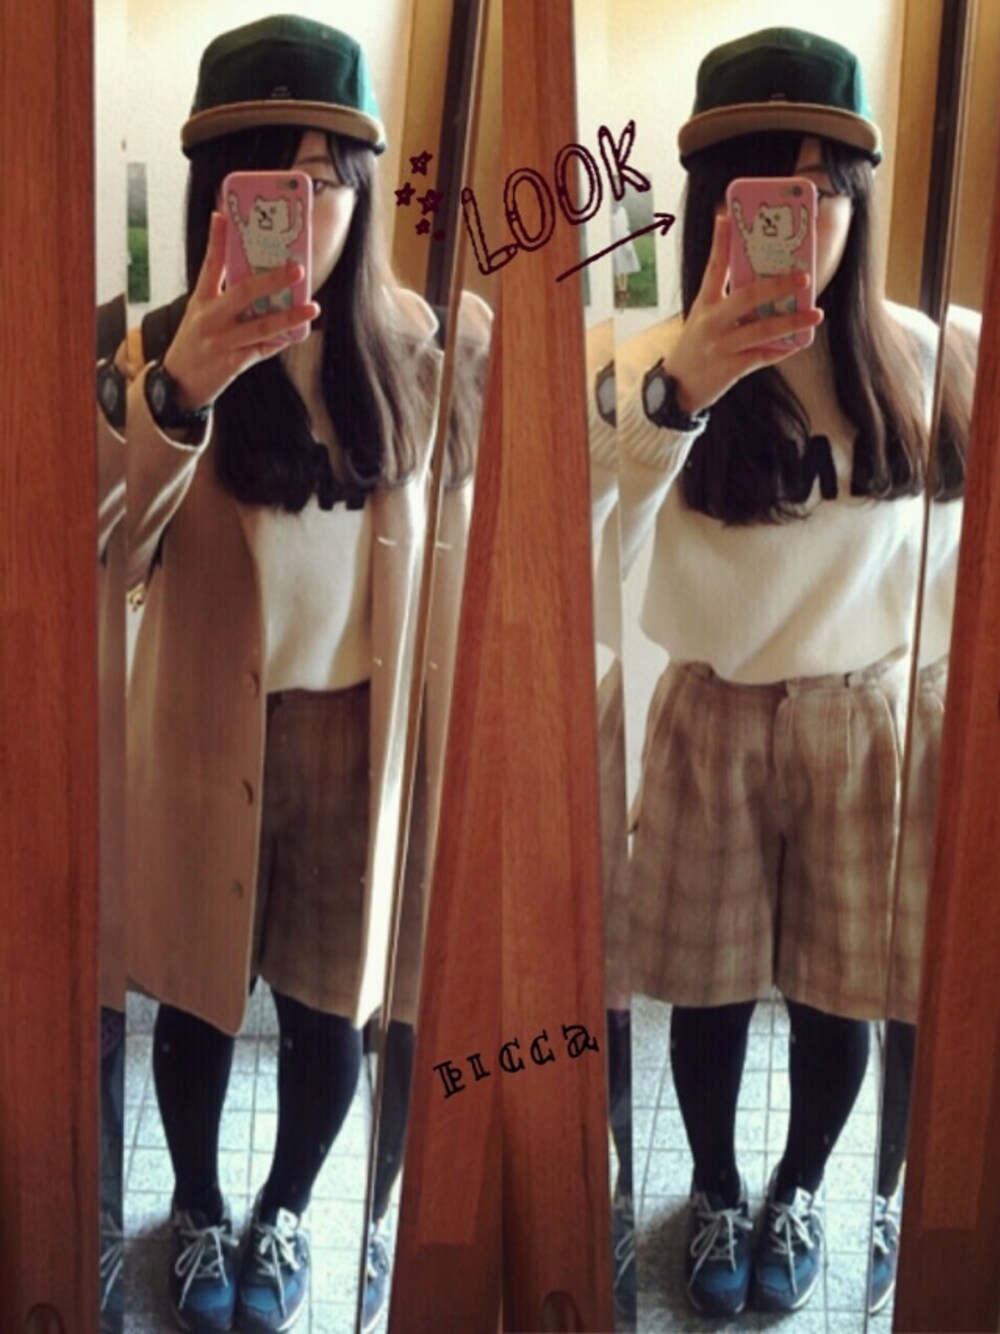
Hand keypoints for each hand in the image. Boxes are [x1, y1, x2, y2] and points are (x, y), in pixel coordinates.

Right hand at [160, 212, 319, 411]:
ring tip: (312, 308)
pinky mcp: (232, 364)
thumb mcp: (201, 312)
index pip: (210, 264)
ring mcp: (221, 341)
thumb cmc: (196, 342)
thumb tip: (257, 273)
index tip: (223, 215)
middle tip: (297, 270)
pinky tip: (298, 333)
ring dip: (290, 317)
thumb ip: (222, 292)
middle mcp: (210, 318)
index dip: (217, 239)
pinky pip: (263, 350)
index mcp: (201, 300)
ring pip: (261, 326)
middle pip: (242, 292)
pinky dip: (281, 341)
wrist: (179, 383)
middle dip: (272, 279)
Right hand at [665, 213, 823, 414]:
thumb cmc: (698, 344)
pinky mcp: (730, 368)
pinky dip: (784, 349)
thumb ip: (725, 293)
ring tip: (815, 313)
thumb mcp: (703, 314)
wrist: (676, 387)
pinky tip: (800, 341)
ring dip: (792, 321)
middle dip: (778, 285)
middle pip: (747, 296)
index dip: (721, 241)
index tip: (728, 216)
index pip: (714, 266)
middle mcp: (711, 321)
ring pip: (762, 330)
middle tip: (803, 277)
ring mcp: (721, 346)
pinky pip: (763, 356)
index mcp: (704, 302)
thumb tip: (755, 271)